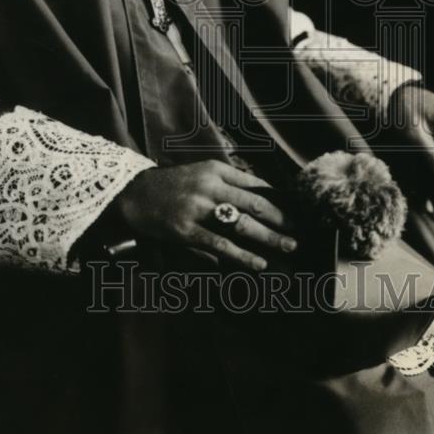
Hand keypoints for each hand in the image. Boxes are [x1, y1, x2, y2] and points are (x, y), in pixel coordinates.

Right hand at [113, 160, 298, 270]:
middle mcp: (209, 186)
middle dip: (280, 219)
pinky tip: (257, 263)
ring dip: (268, 237)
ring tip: (287, 247)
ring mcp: (198, 208)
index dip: (277, 199)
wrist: (134, 193)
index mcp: (216, 170)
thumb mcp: (201, 172)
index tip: (295, 210)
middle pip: (253, 204)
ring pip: (241, 224)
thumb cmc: (172, 184)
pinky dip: (241, 255)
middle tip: (299, 231)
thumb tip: (263, 196)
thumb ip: (229, 182)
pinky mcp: (186, 230)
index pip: (254, 184)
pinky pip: (220, 244)